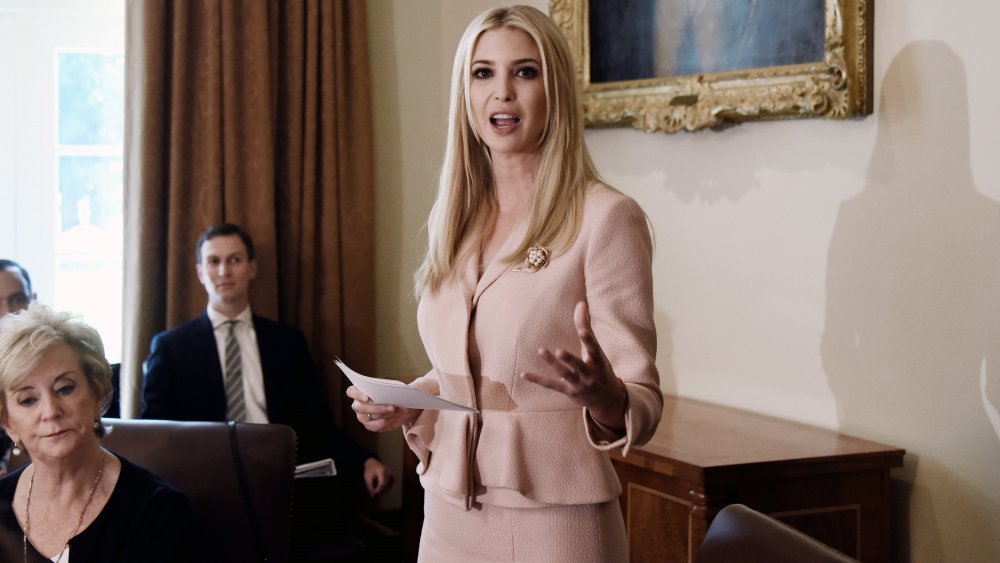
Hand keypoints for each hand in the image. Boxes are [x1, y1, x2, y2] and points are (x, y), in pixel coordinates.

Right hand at [346, 385, 421, 431]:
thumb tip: (391, 396)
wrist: (401, 404)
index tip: (367, 398)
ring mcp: (362, 416)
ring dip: (383, 415)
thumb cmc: (394, 391)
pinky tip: (395, 418)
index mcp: (359, 390)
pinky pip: (374, 426)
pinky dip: (386, 423)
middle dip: (377, 408)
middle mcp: (358, 404)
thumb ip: (389, 389)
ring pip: (367, 419)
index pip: (351, 392)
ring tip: (396, 411)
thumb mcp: (393, 386)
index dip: (357, 395)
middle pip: (360, 408)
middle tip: (392, 407)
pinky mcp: (370, 425)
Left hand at [363, 457, 393, 496]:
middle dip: (381, 490)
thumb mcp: (367, 478)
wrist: (372, 462)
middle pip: (386, 484)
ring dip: (384, 488)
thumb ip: (370, 487)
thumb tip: (373, 496)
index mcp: (381, 471)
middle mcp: (387, 471)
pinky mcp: (391, 474)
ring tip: (378, 489)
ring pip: (389, 484)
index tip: (374, 492)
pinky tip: (382, 487)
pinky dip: (387, 486)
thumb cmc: (369, 470)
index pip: (382, 483)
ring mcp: (390, 473)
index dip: (379, 489)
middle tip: (375, 491)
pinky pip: (391, 482)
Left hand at [521, 301, 627, 430]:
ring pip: (564, 374)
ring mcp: (579, 384)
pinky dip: (538, 379)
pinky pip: (551, 385)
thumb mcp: (596, 350)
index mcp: (598, 362)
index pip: (594, 350)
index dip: (589, 340)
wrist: (607, 399)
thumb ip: (586, 326)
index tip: (583, 331)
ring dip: (553, 364)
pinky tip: (524, 374)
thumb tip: (580, 303)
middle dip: (569, 359)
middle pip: (579, 366)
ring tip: (542, 351)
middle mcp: (589, 374)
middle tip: (559, 350)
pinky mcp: (568, 391)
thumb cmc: (600, 368)